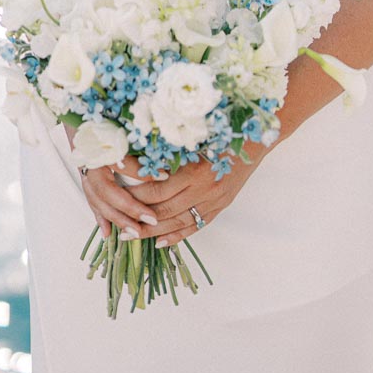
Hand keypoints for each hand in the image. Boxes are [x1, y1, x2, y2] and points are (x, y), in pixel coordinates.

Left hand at [64, 124, 269, 247]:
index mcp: (194, 169)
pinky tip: (159, 243)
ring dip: (150, 231)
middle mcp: (203, 190)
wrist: (258, 139)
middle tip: (114, 217)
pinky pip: (194, 227)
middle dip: (135, 214)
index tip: (114, 184)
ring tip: (129, 235)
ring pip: (175, 223)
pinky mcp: (219, 208)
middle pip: (161, 208)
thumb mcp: (196, 136)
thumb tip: (137, 152)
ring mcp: (212, 202)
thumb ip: (170, 147)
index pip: (154, 186)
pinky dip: (175, 237)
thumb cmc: (225, 130)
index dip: (132, 187)